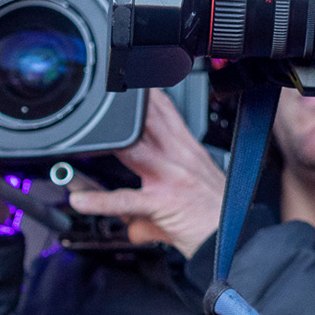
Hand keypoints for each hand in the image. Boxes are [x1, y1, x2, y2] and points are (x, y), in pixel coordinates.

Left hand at [69, 89, 225, 258]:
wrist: (234, 239)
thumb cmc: (216, 216)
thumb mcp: (187, 195)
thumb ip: (151, 207)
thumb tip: (131, 223)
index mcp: (187, 150)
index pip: (166, 112)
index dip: (148, 91)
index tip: (132, 74)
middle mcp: (178, 157)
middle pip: (148, 120)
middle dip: (127, 104)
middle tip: (105, 87)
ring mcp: (168, 178)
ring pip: (133, 148)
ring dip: (109, 142)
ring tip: (83, 138)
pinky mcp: (160, 203)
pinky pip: (124, 200)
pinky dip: (99, 202)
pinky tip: (80, 200)